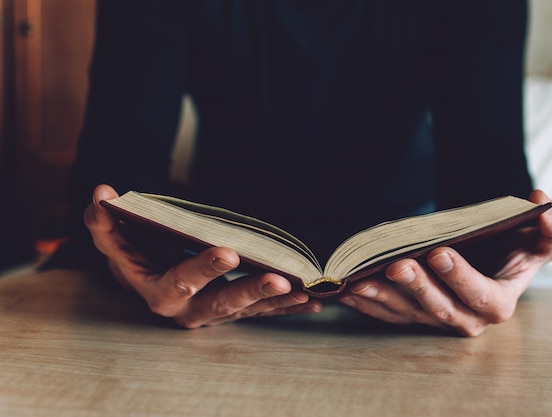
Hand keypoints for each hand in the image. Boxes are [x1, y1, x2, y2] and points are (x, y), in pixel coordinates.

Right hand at [84, 184, 322, 327]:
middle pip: (223, 302)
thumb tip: (101, 193)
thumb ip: (105, 221)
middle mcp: (189, 311)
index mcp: (160, 293)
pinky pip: (262, 313)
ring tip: (306, 291)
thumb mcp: (115, 240)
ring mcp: (214, 314)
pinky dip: (286, 307)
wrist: (146, 280)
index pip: (182, 280)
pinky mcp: (233, 312)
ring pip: (248, 310)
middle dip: (252, 291)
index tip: (229, 251)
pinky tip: (313, 302)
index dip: (203, 268)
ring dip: (278, 302)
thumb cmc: (133, 255)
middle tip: (281, 278)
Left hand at [338, 190, 551, 335]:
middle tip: (397, 264)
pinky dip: (368, 302)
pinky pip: (388, 311)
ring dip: (383, 297)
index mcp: (498, 301)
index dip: (462, 278)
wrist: (491, 253)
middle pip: (440, 308)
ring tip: (360, 279)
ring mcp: (436, 317)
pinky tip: (348, 288)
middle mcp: (466, 316)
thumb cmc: (518, 245)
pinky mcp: (413, 312)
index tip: (440, 252)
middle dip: (417, 287)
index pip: (482, 297)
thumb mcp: (543, 235)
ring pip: (408, 312)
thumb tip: (545, 206)